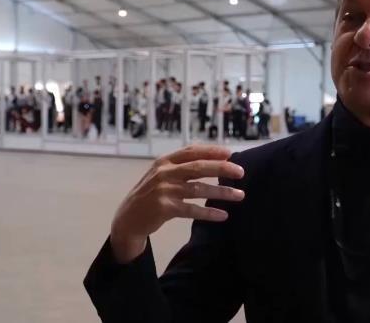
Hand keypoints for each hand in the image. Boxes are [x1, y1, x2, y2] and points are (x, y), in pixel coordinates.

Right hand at [110, 145, 244, 263]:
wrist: (128, 218)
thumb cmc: (150, 194)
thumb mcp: (161, 174)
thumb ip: (180, 166)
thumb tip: (213, 159)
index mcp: (164, 161)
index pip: (192, 151)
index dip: (212, 151)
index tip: (230, 153)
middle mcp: (164, 173)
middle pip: (199, 167)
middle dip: (222, 168)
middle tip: (241, 172)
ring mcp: (164, 190)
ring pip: (199, 189)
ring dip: (222, 192)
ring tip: (239, 196)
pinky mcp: (164, 208)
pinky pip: (192, 209)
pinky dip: (209, 212)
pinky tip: (223, 215)